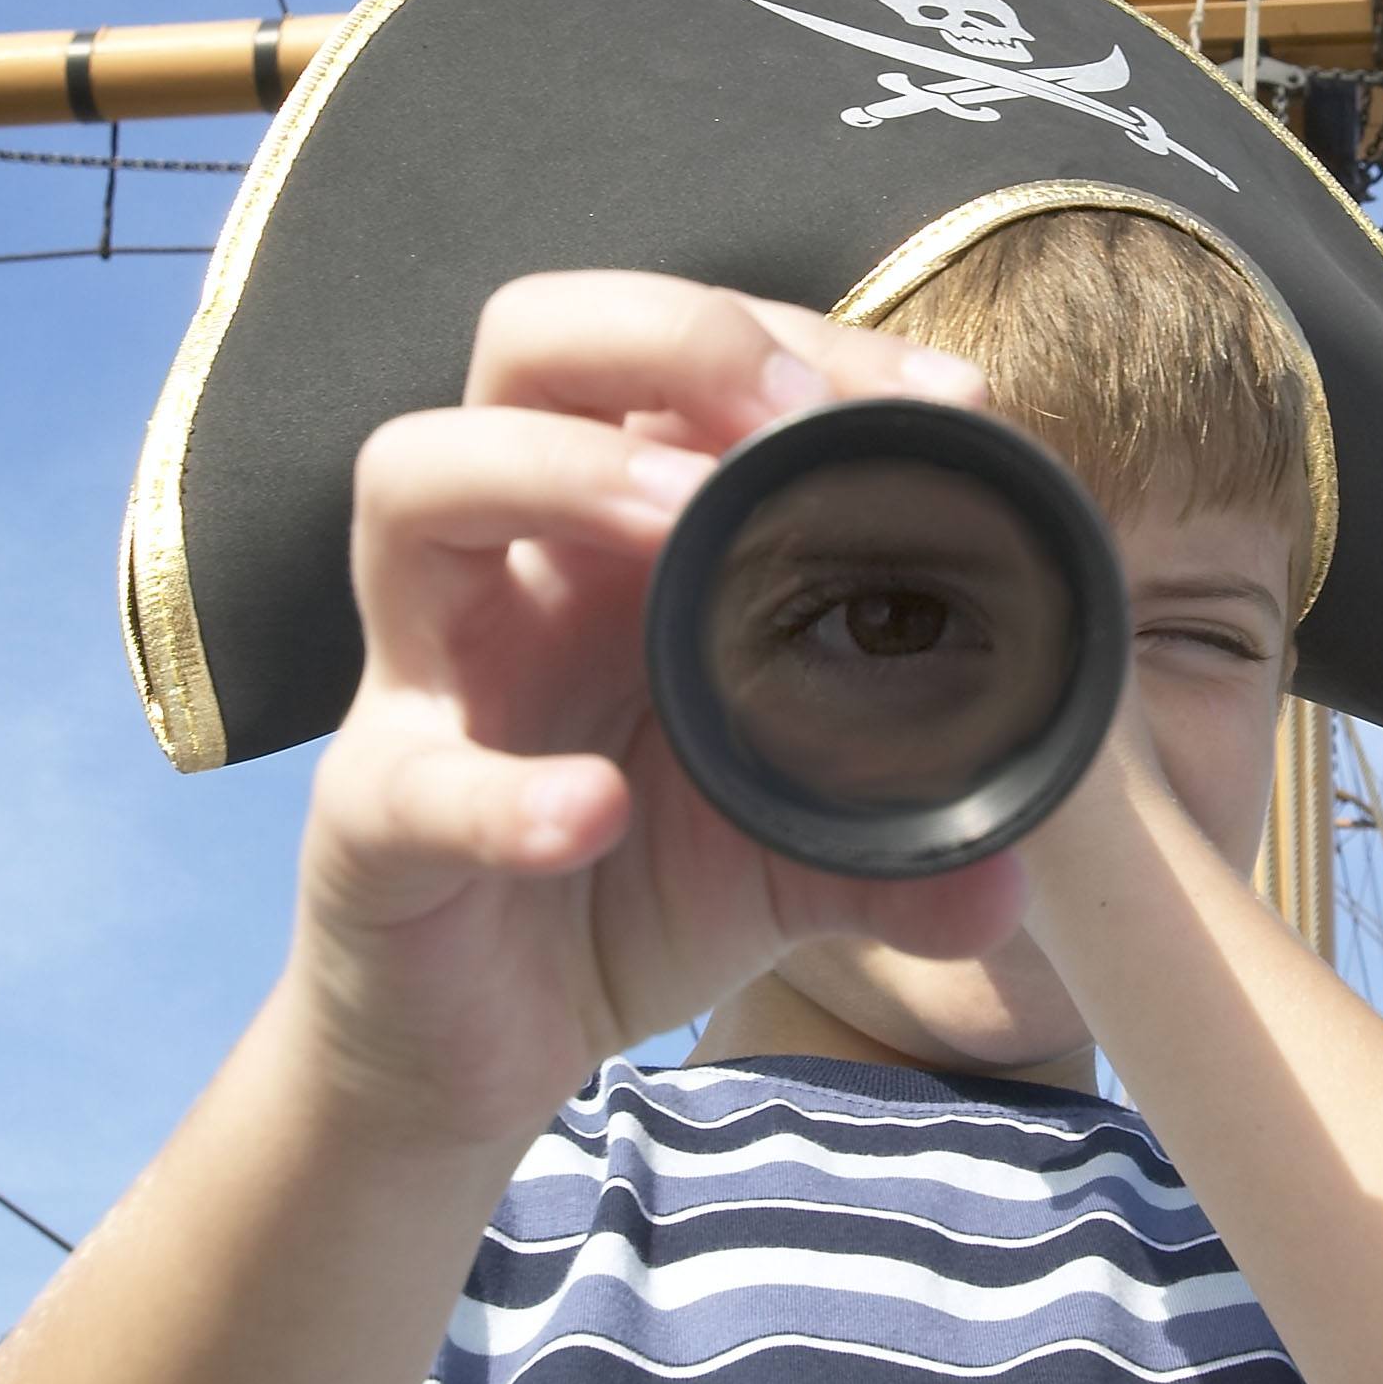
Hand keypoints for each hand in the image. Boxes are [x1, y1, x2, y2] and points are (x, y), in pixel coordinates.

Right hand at [280, 273, 1028, 1150]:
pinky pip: (408, 781)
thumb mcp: (783, 848)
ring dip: (560, 470)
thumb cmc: (617, 884)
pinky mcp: (371, 819)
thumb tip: (1012, 875)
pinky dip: (501, 791)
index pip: (681, 359)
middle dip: (665, 335)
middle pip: (526, 342)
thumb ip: (897, 845)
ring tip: (684, 518)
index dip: (807, 342)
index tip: (953, 399)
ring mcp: (422, 675)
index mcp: (615, 535)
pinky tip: (594, 812)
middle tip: (792, 413)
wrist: (473, 1048)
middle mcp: (511, 566)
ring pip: (416, 479)